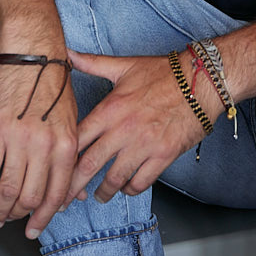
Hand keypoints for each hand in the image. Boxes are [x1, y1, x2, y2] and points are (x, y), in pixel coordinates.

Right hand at [0, 54, 78, 238]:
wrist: (32, 54)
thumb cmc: (52, 83)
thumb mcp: (71, 120)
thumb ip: (69, 157)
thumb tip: (73, 190)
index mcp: (67, 144)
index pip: (57, 194)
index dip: (45, 216)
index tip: (36, 227)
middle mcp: (45, 146)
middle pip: (31, 197)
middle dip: (20, 216)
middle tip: (13, 222)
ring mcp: (19, 140)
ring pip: (7, 189)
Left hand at [65, 51, 212, 204]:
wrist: (202, 80)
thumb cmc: (164, 73)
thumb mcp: (124, 66)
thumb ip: (93, 64)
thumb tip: (67, 53)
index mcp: (110, 108)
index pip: (76, 139)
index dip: (61, 159)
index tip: (54, 170)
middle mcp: (123, 129)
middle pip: (89, 165)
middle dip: (72, 187)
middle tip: (63, 201)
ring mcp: (144, 145)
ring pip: (114, 178)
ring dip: (103, 192)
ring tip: (97, 196)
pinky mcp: (163, 155)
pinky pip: (141, 182)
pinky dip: (130, 189)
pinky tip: (126, 187)